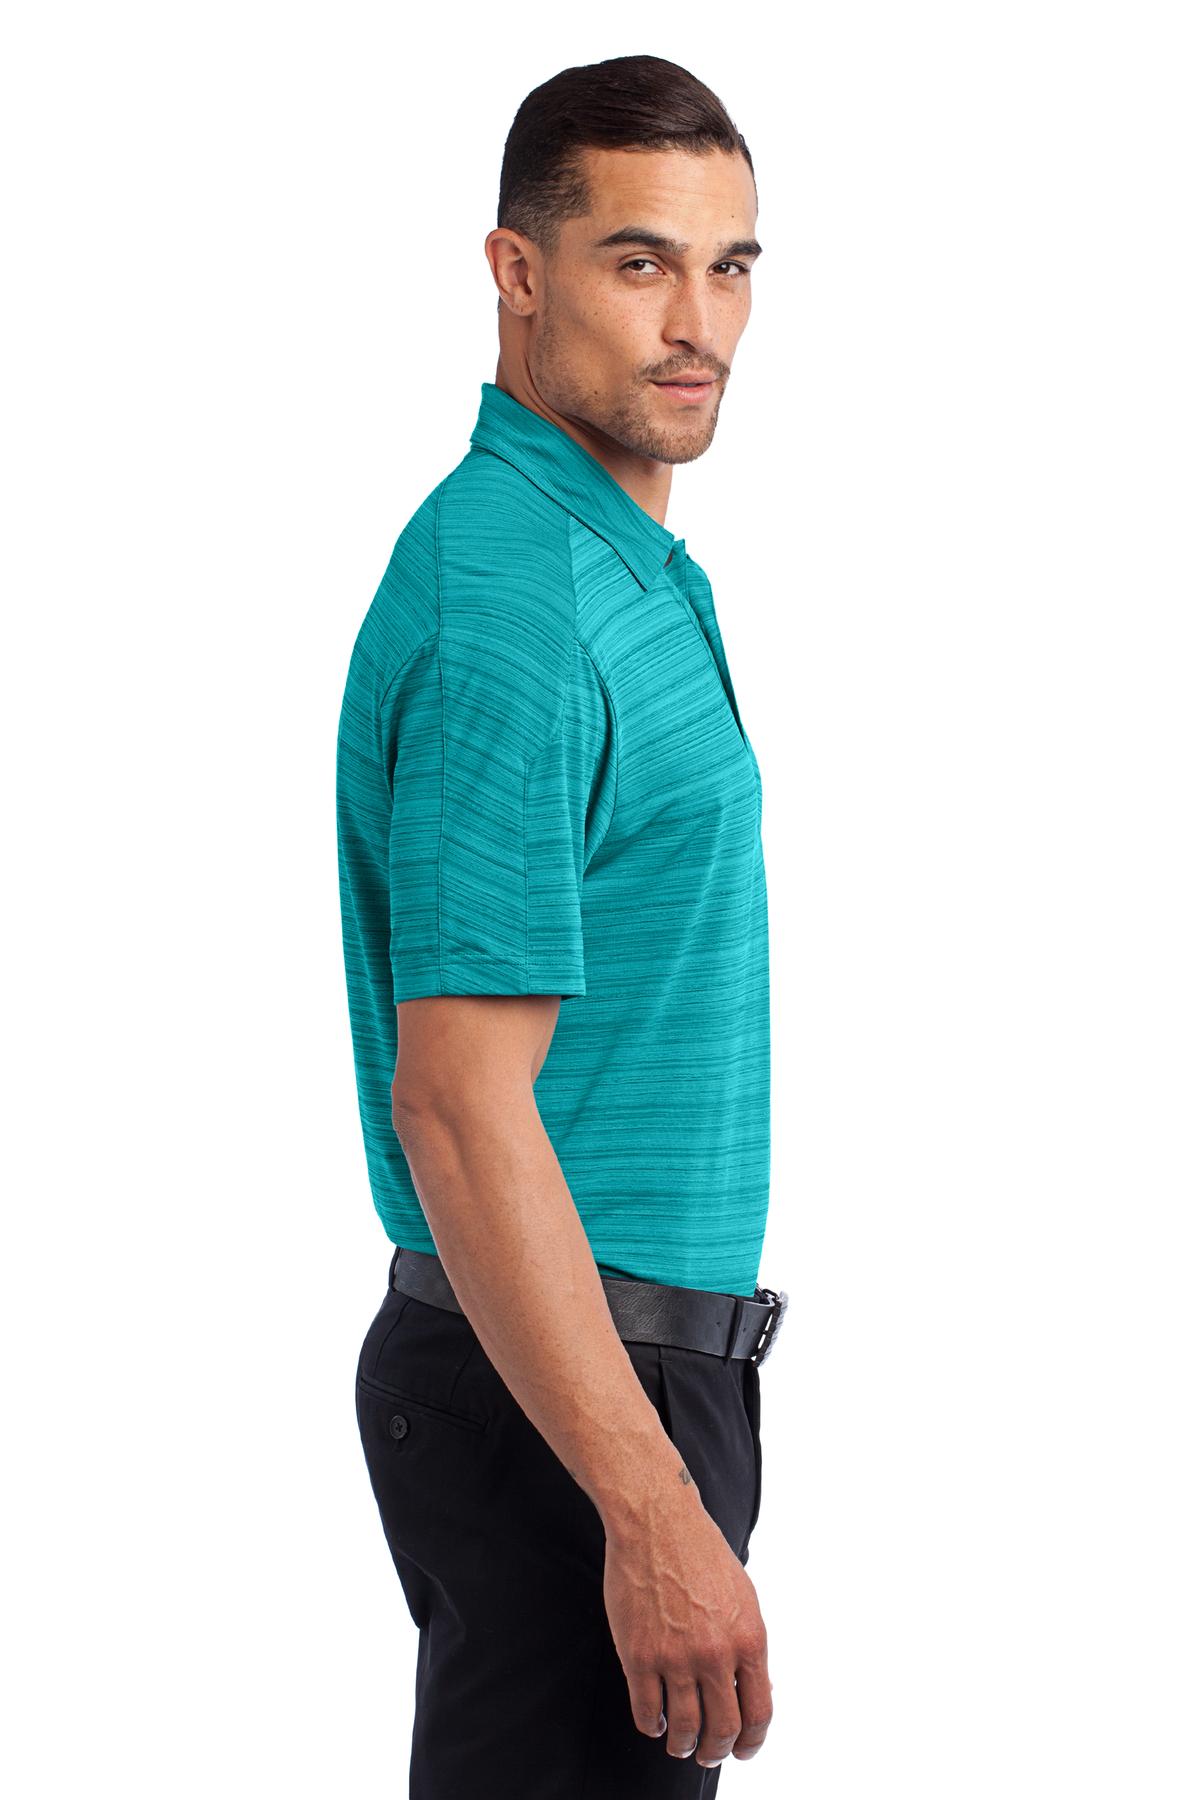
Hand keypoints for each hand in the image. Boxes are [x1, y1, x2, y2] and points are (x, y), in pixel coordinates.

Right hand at [602, 1489, 772, 1766]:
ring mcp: (676, 1657)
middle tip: (708, 1753)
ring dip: (683, 1745)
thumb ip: (748, 1646)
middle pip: (722, 1730)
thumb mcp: (744, 1598)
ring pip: (684, 1729)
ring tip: (679, 1743)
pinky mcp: (639, 1655)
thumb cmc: (701, 1553)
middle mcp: (715, 1655)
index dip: (751, 1742)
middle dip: (716, 1750)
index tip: (743, 1750)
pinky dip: (652, 1725)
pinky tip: (654, 1720)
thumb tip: (754, 1689)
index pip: (758, 1714)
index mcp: (748, 1640)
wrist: (657, 1522)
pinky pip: (646, 1711)